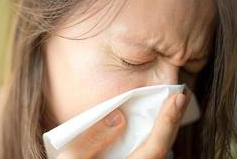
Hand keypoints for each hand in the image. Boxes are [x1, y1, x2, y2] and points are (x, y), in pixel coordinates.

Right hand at [56, 90, 190, 158]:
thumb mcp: (72, 158)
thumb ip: (93, 138)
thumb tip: (117, 116)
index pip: (155, 148)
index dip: (167, 122)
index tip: (177, 99)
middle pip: (162, 151)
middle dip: (172, 123)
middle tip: (179, 99)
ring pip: (156, 153)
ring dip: (165, 130)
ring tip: (168, 109)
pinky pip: (147, 153)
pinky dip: (153, 138)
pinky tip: (149, 127)